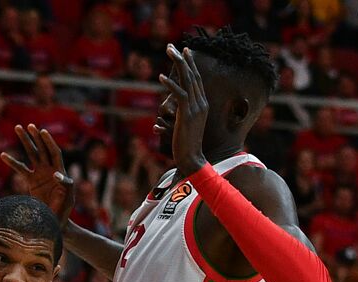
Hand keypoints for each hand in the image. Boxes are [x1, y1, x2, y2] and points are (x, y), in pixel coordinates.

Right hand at [1, 125, 74, 225]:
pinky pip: (20, 169)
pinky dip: (12, 162)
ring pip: (32, 154)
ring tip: (18, 128)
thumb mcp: (68, 197)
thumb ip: (65, 184)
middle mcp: (50, 169)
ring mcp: (40, 174)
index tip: (42, 133)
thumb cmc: (64, 210)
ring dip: (25, 141)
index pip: (54, 152)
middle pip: (42, 149)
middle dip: (36, 137)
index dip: (49, 142)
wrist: (54, 221)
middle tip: (29, 126)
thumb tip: (55, 174)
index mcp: (60, 171)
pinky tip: (3, 155)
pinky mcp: (32, 182)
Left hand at [159, 45, 208, 175]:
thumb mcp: (178, 131)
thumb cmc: (184, 148)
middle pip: (192, 76)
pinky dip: (171, 85)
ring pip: (187, 80)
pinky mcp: (187, 114)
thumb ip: (169, 123)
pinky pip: (180, 94)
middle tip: (172, 46)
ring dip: (178, 64)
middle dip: (182, 59)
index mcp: (202, 105)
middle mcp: (201, 104)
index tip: (184, 52)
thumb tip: (156, 123)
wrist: (191, 159)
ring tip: (169, 51)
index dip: (190, 65)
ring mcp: (195, 108)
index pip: (196, 80)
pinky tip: (161, 77)